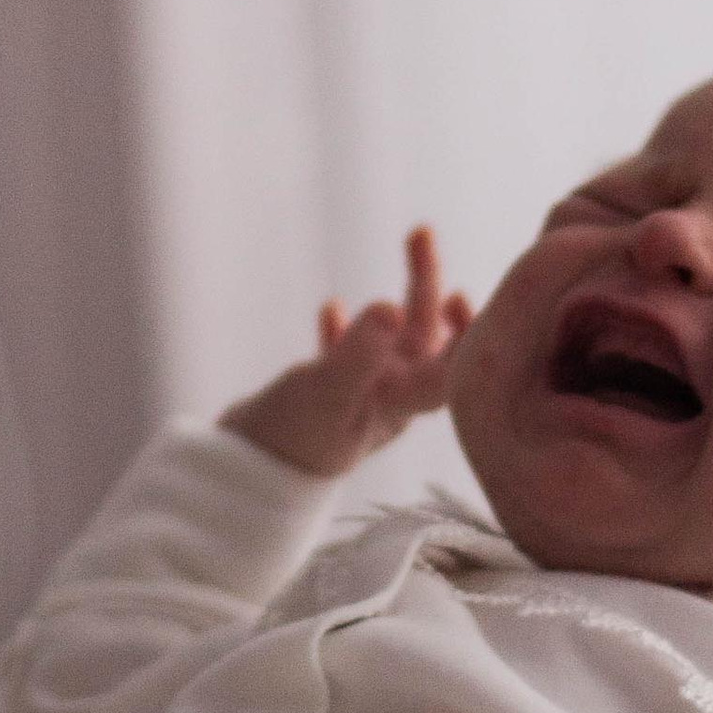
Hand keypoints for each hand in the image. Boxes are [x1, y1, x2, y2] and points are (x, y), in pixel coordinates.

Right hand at [222, 232, 474, 480]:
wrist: (240, 480)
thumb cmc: (288, 441)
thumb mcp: (324, 392)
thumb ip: (359, 351)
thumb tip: (394, 306)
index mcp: (399, 404)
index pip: (453, 366)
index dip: (472, 329)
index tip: (466, 288)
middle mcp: (388, 401)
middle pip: (423, 340)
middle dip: (427, 287)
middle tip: (419, 233)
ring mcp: (359, 399)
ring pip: (391, 341)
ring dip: (400, 299)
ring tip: (406, 246)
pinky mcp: (326, 400)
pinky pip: (345, 358)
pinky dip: (346, 332)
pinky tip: (333, 309)